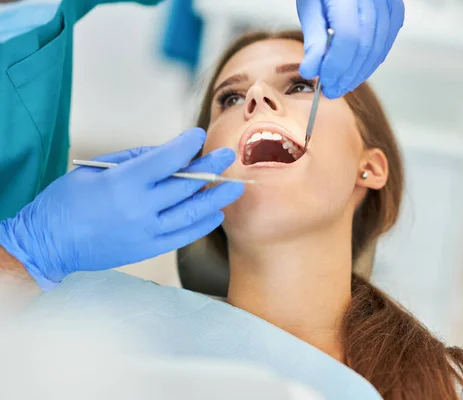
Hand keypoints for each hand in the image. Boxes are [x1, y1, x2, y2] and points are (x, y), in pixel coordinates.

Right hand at [0, 128, 243, 289]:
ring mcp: (146, 231)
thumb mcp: (96, 168)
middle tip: (229, 155)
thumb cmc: (67, 200)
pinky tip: (215, 213)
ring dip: (216, 198)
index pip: (166, 159)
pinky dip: (202, 225)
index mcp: (123, 182)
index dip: (187, 145)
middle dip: (210, 167)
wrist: (48, 243)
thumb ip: (135, 158)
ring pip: (191, 213)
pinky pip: (183, 236)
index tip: (199, 135)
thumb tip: (169, 152)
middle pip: (185, 185)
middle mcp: (139, 207)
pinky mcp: (148, 249)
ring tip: (235, 187)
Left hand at [297, 0, 404, 98]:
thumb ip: (313, 40)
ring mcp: (388, 1)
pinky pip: (387, 42)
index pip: (347, 37)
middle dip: (347, 75)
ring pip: (378, 48)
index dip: (336, 65)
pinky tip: (358, 70)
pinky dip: (372, 61)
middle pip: (365, 46)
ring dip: (360, 73)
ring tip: (342, 84)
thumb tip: (311, 71)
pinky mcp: (395, 8)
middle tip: (332, 90)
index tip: (324, 82)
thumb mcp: (310, 8)